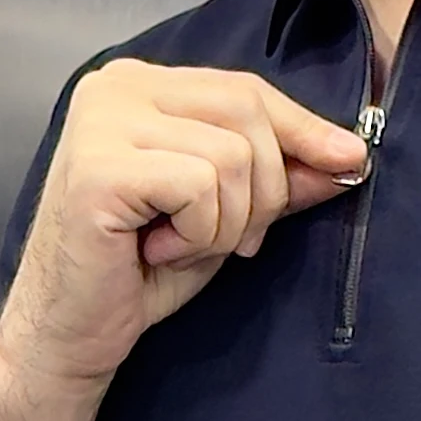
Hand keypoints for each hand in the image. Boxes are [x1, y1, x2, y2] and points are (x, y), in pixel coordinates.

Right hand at [0, 63, 368, 397]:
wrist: (71, 335)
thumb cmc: (138, 276)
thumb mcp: (222, 219)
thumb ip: (273, 181)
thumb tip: (346, 157)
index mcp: (141, 85)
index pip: (245, 88)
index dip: (303, 128)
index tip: (349, 161)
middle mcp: (116, 86)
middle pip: (247, 112)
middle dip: (264, 191)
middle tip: (234, 242)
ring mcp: (103, 120)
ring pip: (231, 156)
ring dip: (226, 224)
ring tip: (179, 247)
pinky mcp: (100, 165)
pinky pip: (200, 187)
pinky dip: (198, 234)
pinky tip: (157, 252)